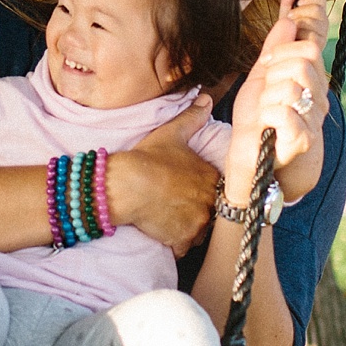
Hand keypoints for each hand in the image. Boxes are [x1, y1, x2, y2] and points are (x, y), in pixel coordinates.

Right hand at [108, 95, 218, 254]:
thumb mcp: (172, 133)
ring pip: (199, 232)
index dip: (205, 192)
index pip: (220, 191)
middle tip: (178, 206)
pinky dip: (174, 243)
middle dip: (198, 212)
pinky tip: (162, 231)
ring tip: (169, 218)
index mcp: (212, 178)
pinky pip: (183, 248)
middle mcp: (210, 202)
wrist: (125, 184)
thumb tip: (206, 97)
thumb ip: (192, 117)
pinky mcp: (182, 239)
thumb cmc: (148, 157)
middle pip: (211, 214)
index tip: (189, 191)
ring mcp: (197, 223)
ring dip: (188, 229)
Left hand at [228, 0, 326, 183]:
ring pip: (291, 83)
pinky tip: (267, 127)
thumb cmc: (257, 120)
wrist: (252, 164)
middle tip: (266, 85)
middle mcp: (319, 94)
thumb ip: (274, 47)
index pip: (317, 37)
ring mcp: (314, 117)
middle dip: (277, 64)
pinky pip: (282, 110)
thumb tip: (289, 12)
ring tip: (265, 111)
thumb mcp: (260, 78)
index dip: (310, 14)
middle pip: (306, 54)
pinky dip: (267, 116)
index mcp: (310, 77)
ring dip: (268, 95)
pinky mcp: (304, 139)